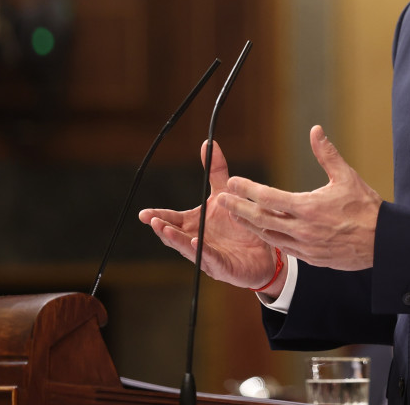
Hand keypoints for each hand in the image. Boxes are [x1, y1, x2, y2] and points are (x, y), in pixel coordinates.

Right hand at [138, 140, 279, 290]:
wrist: (265, 248)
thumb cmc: (240, 224)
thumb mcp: (226, 193)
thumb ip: (217, 171)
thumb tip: (208, 143)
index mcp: (195, 224)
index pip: (172, 220)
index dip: (158, 217)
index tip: (143, 214)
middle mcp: (197, 240)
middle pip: (175, 235)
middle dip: (162, 228)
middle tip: (152, 220)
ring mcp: (207, 255)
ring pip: (188, 249)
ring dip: (176, 240)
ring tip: (165, 231)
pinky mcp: (222, 266)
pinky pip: (210, 259)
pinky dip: (201, 252)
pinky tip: (195, 242)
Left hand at [221, 125, 382, 270]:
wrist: (382, 242)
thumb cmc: (366, 207)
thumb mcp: (347, 176)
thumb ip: (327, 154)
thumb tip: (315, 130)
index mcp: (309, 208)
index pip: (269, 197)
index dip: (248, 189)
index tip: (232, 182)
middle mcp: (303, 229)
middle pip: (262, 219)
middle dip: (239, 209)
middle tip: (222, 200)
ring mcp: (305, 247)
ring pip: (269, 236)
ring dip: (250, 225)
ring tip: (235, 215)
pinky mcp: (311, 258)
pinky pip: (284, 248)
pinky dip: (269, 238)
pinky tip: (262, 231)